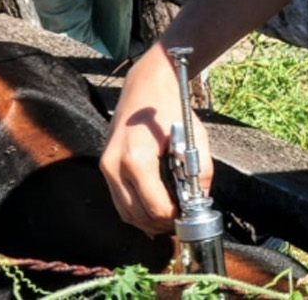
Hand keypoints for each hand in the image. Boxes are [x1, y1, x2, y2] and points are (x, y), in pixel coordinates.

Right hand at [101, 43, 212, 234]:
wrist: (146, 84)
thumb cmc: (170, 107)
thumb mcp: (195, 137)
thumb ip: (202, 171)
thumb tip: (200, 200)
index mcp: (137, 159)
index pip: (156, 207)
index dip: (175, 218)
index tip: (190, 216)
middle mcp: (115, 166)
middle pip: (138, 215)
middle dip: (162, 224)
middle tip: (182, 222)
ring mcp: (106, 167)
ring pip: (125, 213)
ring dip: (147, 222)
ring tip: (170, 219)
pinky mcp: (105, 165)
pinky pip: (119, 200)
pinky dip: (135, 211)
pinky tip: (153, 212)